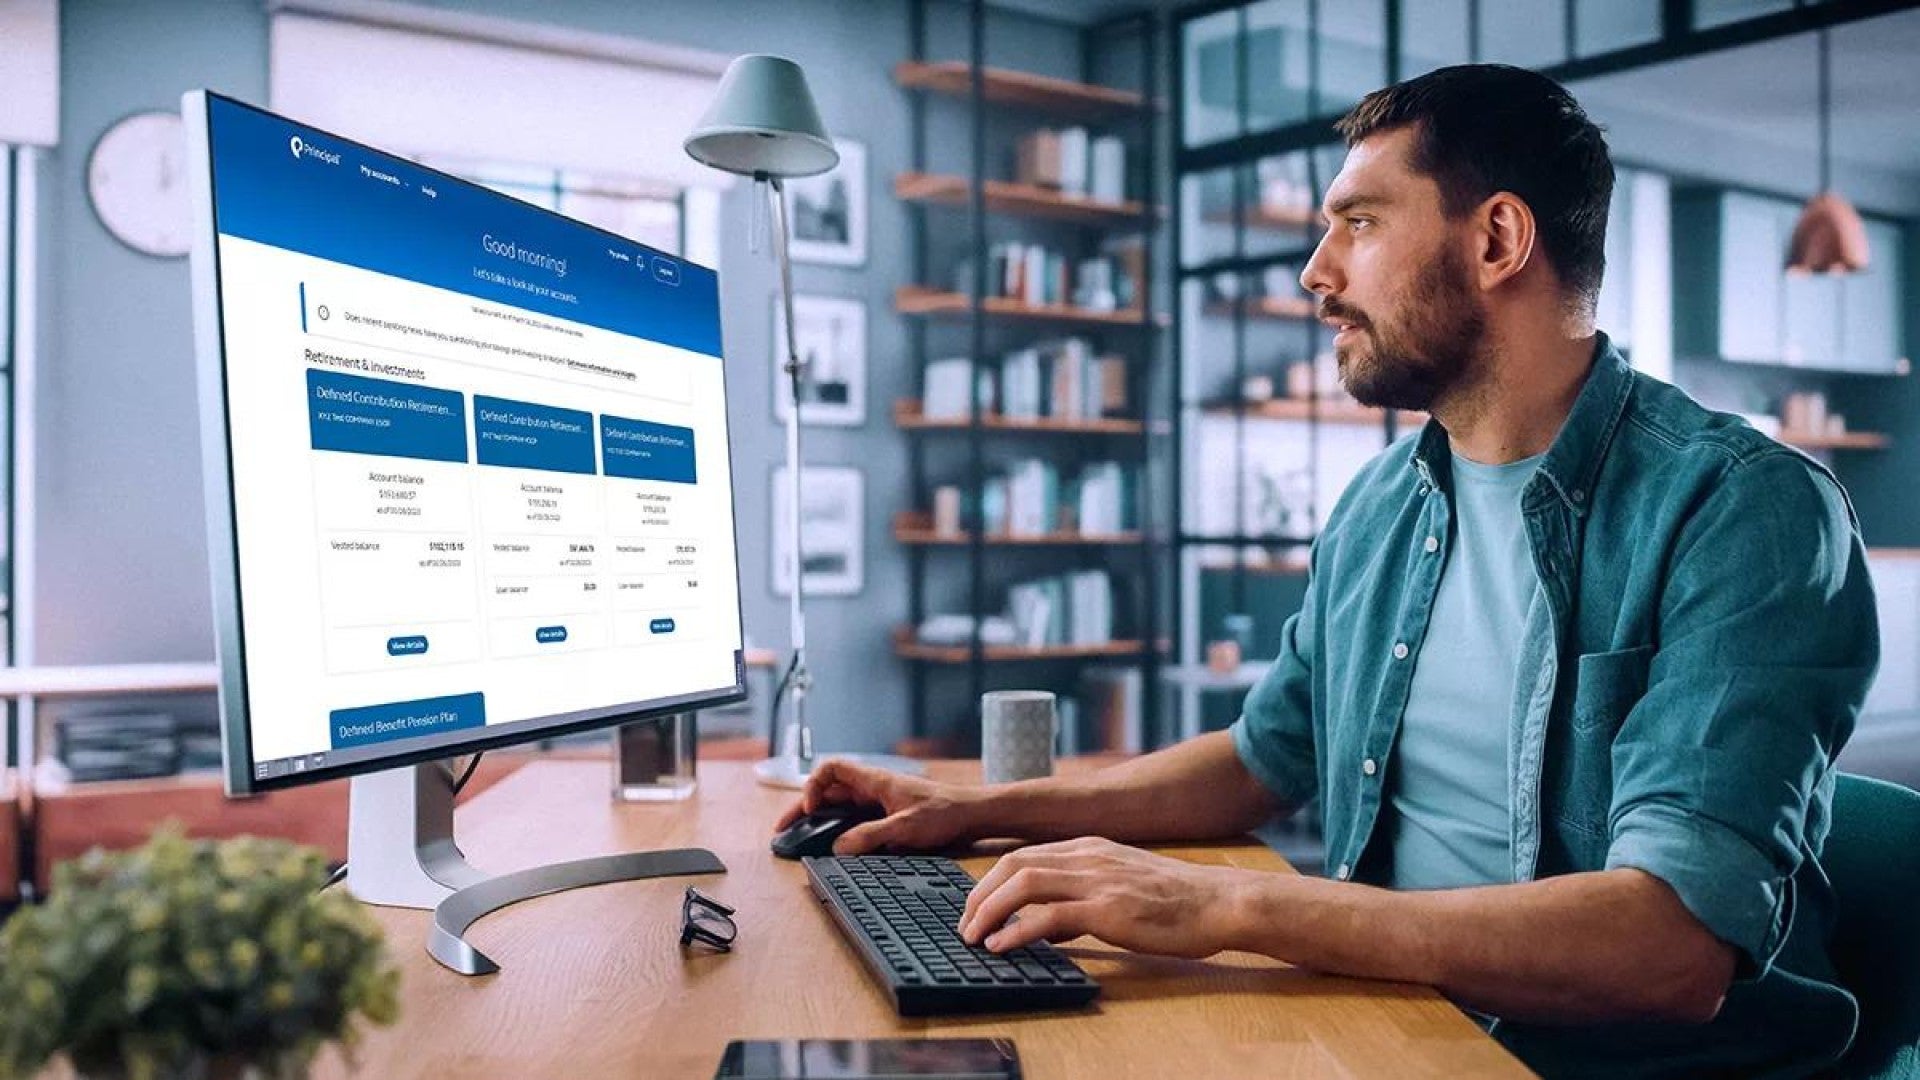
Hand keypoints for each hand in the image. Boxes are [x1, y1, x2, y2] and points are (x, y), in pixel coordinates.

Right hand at [772, 759, 982, 854]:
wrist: (972, 814)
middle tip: (785, 829)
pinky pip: (855, 818)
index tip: (810, 808)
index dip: (813, 785)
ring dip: (820, 819)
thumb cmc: (945, 812)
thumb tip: (837, 847)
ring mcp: (879, 801)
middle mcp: (873, 788)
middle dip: (804, 808)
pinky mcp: (888, 814)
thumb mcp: (905, 828)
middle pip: (829, 791)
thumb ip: (870, 837)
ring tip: (800, 837)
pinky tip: (832, 844)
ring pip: (840, 806)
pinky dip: (839, 828)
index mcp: (875, 780)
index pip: (831, 769)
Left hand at [958, 837, 1243, 958]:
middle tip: (965, 925)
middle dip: (978, 894)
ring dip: (989, 910)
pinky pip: (1049, 916)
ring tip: (974, 937)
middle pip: (1012, 864)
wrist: (1218, 901)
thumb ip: (1081, 897)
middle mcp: (1087, 857)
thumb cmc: (1176, 899)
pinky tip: (1003, 946)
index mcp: (1088, 847)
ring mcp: (1097, 880)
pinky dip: (1017, 930)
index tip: (974, 908)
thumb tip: (1044, 924)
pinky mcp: (1108, 909)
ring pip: (1023, 883)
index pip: (1022, 856)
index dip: (989, 882)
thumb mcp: (1120, 885)